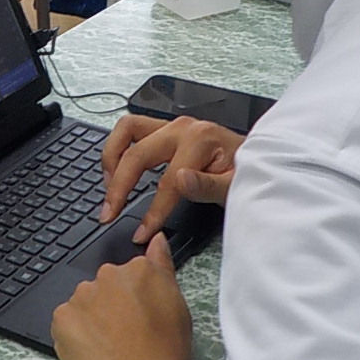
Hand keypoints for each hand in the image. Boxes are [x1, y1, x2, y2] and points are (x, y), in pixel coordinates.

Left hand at [51, 235, 193, 359]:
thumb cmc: (166, 351)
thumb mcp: (177, 303)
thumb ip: (162, 266)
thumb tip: (156, 238)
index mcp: (137, 269)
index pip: (127, 276)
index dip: (132, 301)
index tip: (137, 319)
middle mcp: (107, 275)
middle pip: (102, 288)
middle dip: (109, 308)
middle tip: (124, 336)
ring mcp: (82, 296)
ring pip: (82, 305)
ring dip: (90, 320)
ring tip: (109, 348)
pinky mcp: (61, 318)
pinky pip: (64, 323)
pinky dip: (74, 336)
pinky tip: (93, 352)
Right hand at [100, 115, 244, 243]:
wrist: (252, 157)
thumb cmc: (244, 172)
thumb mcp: (235, 185)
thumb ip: (208, 185)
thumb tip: (180, 181)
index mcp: (199, 141)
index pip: (167, 181)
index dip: (152, 211)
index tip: (141, 233)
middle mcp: (181, 128)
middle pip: (136, 154)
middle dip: (118, 186)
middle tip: (108, 213)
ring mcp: (171, 125)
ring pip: (126, 130)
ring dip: (112, 158)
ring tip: (107, 188)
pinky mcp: (164, 129)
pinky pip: (131, 130)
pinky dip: (119, 148)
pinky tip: (117, 171)